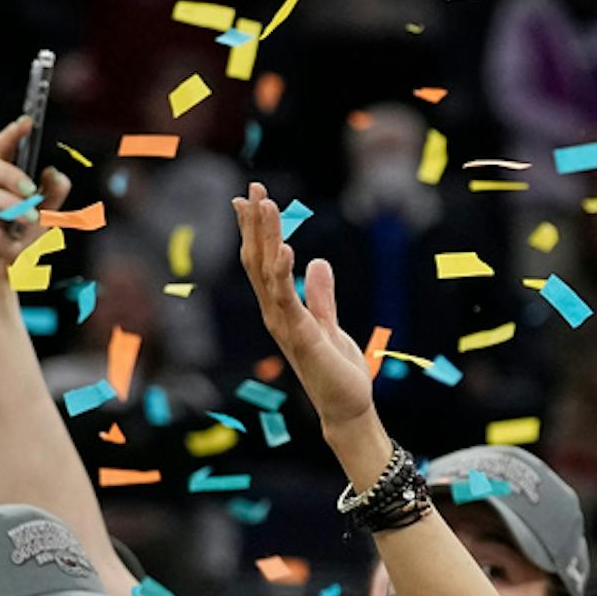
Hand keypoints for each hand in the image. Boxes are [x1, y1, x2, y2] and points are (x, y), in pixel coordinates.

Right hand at [0, 117, 72, 303]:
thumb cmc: (15, 246)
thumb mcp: (43, 221)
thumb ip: (52, 197)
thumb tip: (55, 173)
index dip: (10, 135)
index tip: (27, 122)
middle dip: (13, 175)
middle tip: (35, 193)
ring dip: (11, 208)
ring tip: (31, 223)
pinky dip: (4, 243)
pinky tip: (14, 253)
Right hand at [235, 182, 374, 437]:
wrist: (346, 406)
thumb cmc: (337, 370)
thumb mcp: (329, 322)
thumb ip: (322, 294)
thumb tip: (319, 262)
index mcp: (281, 308)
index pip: (262, 262)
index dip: (255, 230)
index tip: (250, 199)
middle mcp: (275, 314)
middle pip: (258, 261)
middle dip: (255, 224)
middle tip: (253, 189)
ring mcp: (284, 325)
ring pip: (267, 274)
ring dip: (265, 238)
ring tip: (265, 206)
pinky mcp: (301, 337)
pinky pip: (287, 300)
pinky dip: (283, 273)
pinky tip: (284, 248)